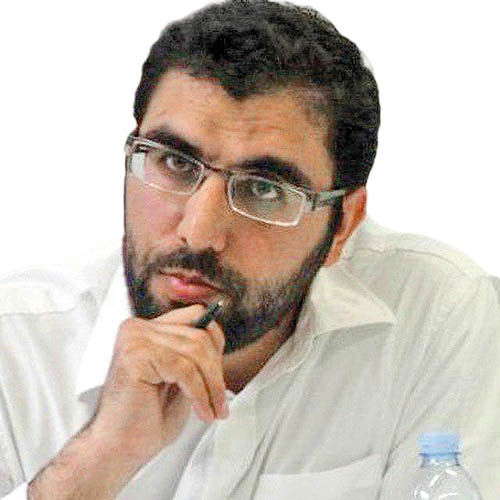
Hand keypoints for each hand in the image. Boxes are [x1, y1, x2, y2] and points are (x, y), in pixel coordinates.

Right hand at [91, 304, 228, 464]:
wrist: (118, 448)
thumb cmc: (146, 418)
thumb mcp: (181, 377)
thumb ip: (195, 353)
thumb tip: (218, 336)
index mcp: (147, 329)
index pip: (195, 315)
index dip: (215, 343)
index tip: (220, 375)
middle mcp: (137, 328)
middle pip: (199, 335)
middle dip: (216, 372)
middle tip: (220, 402)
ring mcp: (134, 339)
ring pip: (195, 352)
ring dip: (212, 386)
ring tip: (214, 410)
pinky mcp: (136, 356)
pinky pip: (185, 370)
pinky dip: (200, 394)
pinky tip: (202, 411)